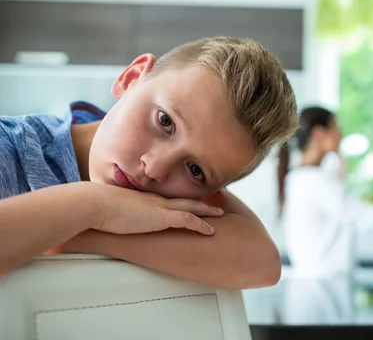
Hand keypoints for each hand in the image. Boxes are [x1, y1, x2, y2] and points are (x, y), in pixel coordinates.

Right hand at [92, 183, 223, 235]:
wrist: (96, 204)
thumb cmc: (96, 209)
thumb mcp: (109, 212)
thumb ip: (114, 215)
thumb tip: (108, 221)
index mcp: (145, 199)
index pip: (168, 199)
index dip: (181, 201)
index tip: (191, 203)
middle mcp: (156, 200)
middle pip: (184, 200)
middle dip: (200, 202)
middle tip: (214, 204)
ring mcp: (161, 207)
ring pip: (192, 207)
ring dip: (207, 211)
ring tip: (220, 215)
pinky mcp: (162, 217)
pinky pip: (188, 220)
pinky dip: (201, 224)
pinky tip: (210, 230)